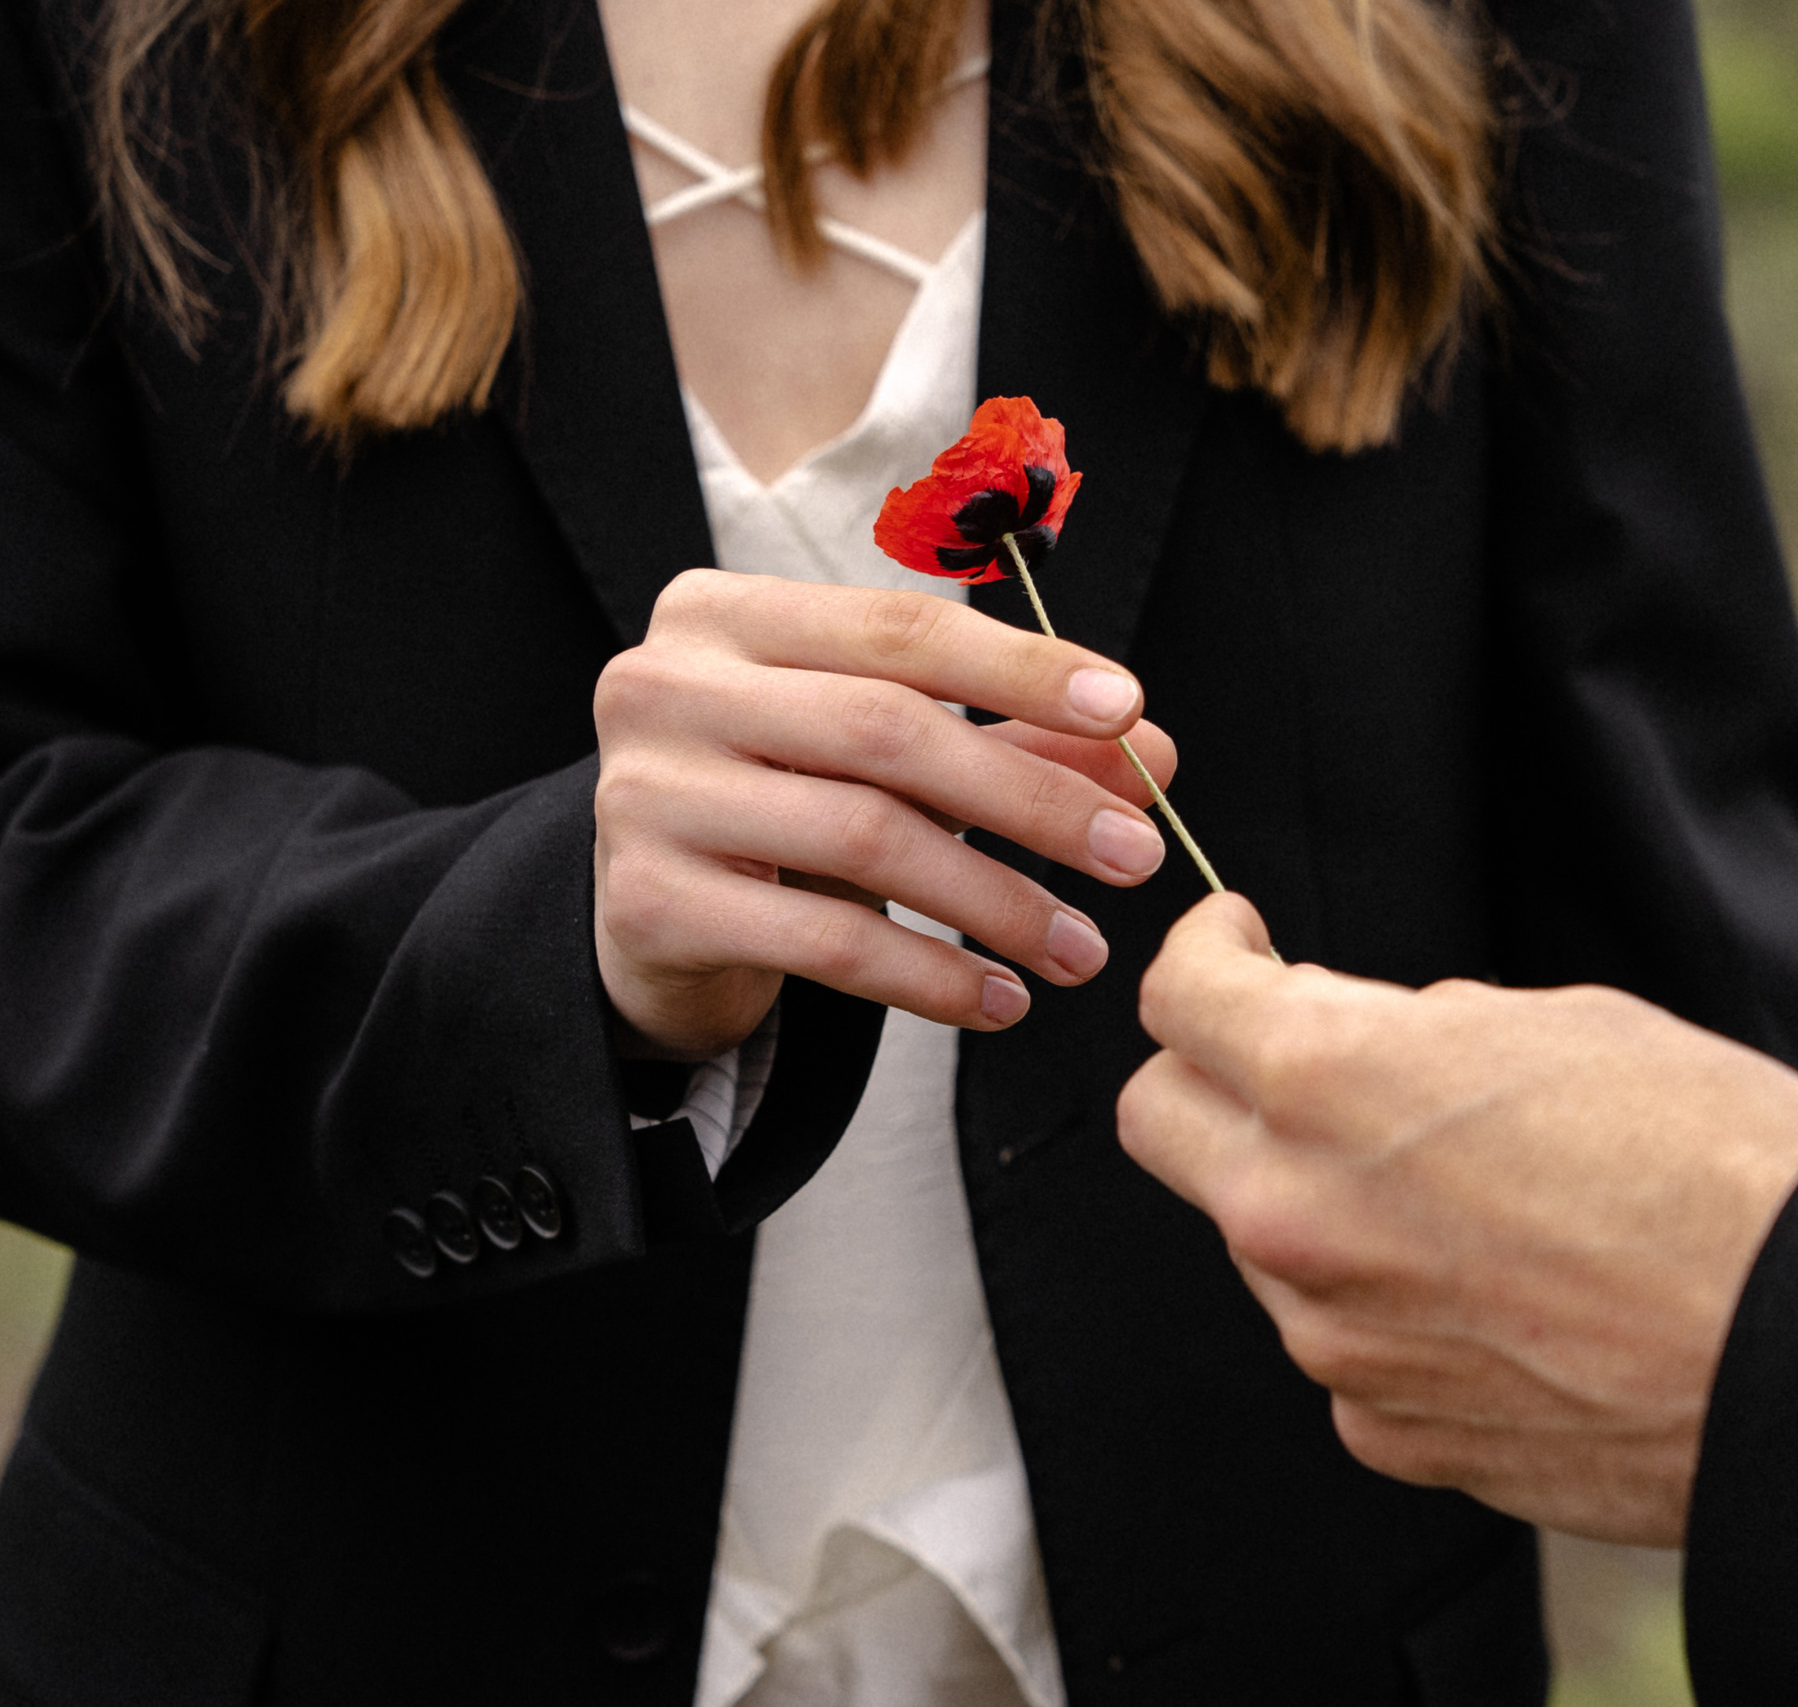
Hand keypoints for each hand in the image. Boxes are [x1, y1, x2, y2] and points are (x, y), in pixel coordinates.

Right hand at [594, 571, 1175, 1058]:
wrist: (648, 918)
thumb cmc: (783, 803)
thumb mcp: (891, 757)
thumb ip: (1011, 739)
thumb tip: (1154, 753)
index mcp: (722, 615)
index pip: (898, 628)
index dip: (1022, 669)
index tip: (1130, 712)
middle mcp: (663, 687)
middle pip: (887, 730)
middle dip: (1031, 797)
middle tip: (1136, 855)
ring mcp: (643, 795)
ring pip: (863, 839)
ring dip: (996, 901)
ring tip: (1082, 950)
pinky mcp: (647, 905)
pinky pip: (824, 942)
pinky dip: (931, 977)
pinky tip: (1000, 1000)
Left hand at [1117, 895, 1797, 1545]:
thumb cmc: (1717, 1160)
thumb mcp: (1561, 1024)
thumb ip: (1415, 1027)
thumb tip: (1355, 1027)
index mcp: (1328, 1080)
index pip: (1179, 997)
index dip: (1204, 951)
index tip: (1240, 942)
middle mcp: (1295, 1215)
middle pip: (1158, 1121)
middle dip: (1206, 1072)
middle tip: (1290, 1050)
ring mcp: (1331, 1338)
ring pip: (1252, 1238)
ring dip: (1308, 1196)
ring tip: (1449, 1186)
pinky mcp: (1383, 1430)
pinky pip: (1338, 1344)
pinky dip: (1380, 1306)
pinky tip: (1490, 1290)